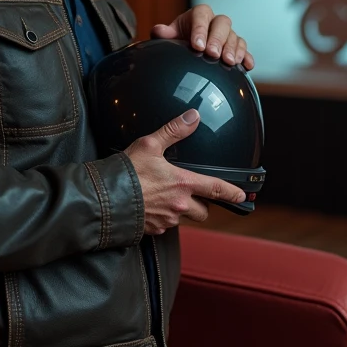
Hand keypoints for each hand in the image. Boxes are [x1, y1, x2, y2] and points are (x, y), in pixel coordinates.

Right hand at [125, 109, 246, 233]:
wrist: (104, 199)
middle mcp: (178, 205)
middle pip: (203, 212)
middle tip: (194, 195)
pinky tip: (151, 206)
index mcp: (182, 184)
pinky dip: (162, 217)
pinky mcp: (153, 230)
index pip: (216, 189)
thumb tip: (193, 116)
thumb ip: (174, 130)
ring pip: (183, 218)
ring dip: (180, 210)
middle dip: (202, 205)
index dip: (232, 193)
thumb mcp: (149, 144)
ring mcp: (166, 220)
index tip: (242, 196)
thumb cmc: (126, 172)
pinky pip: (165, 225)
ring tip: (166, 197)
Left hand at [151, 4, 254, 69]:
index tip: (197, 46)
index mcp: (199, 15)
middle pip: (222, 24)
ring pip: (235, 37)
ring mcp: (228, 35)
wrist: (190, 49)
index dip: (200, 29)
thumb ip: (164, 34)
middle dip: (218, 39)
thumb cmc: (181, 40)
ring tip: (229, 62)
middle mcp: (216, 22)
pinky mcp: (237, 48)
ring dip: (233, 49)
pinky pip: (245, 50)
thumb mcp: (172, 36)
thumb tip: (158, 30)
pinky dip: (246, 57)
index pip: (201, 16)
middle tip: (213, 54)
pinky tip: (247, 66)